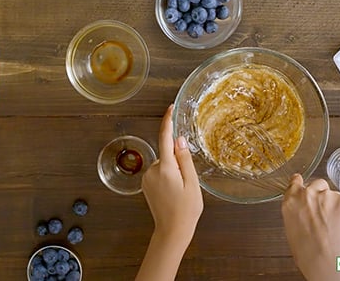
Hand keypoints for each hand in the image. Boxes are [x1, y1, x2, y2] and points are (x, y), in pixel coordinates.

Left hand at [142, 104, 203, 244]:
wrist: (172, 231)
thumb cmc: (186, 210)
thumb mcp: (192, 182)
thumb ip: (185, 159)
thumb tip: (179, 140)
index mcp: (165, 168)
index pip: (165, 138)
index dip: (168, 121)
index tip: (170, 108)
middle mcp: (152, 171)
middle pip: (167, 154)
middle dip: (179, 161)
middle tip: (188, 181)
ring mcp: (147, 178)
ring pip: (165, 164)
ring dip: (174, 171)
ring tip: (182, 191)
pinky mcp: (146, 185)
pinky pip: (160, 173)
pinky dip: (169, 177)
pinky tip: (174, 192)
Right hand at [281, 174, 339, 280]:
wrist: (328, 261)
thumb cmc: (309, 255)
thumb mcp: (293, 233)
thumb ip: (297, 216)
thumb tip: (304, 216)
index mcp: (290, 203)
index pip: (295, 182)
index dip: (301, 183)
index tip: (303, 183)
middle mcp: (308, 194)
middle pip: (317, 184)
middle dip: (321, 194)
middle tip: (325, 212)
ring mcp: (328, 195)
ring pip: (334, 194)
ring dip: (335, 205)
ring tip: (335, 226)